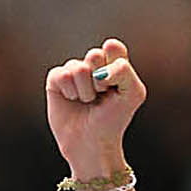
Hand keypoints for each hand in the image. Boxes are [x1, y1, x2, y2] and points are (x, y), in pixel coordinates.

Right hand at [44, 37, 145, 175]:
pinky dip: (70, 92)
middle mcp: (92, 64)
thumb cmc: (113, 120)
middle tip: (102, 95)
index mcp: (112, 63)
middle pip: (94, 55)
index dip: (115, 66)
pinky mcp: (56, 78)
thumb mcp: (133, 94)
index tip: (116, 85)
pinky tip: (73, 101)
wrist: (92, 143)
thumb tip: (98, 67)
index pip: (113, 47)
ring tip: (88, 102)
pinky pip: (62, 75)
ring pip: (78, 68)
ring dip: (86, 91)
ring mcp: (73, 70)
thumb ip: (124, 71)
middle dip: (100, 81)